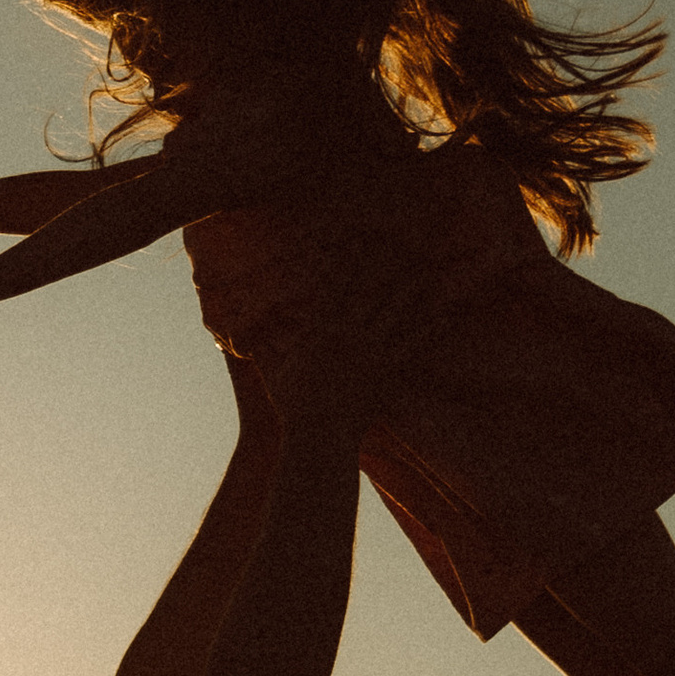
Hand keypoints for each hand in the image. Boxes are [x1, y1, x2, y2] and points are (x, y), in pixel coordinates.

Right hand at [256, 237, 428, 434]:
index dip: (349, 260)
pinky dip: (431, 328)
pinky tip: (446, 314)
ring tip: (430, 269)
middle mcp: (348, 333)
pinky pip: (413, 345)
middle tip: (404, 240)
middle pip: (371, 289)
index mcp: (321, 329)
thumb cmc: (291, 406)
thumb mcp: (270, 371)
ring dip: (414, 287)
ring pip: (397, 310)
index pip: (337, 286)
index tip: (360, 239)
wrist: (317, 436)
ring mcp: (370, 350)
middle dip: (387, 263)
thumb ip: (260, 346)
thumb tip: (228, 332)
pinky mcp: (387, 370)